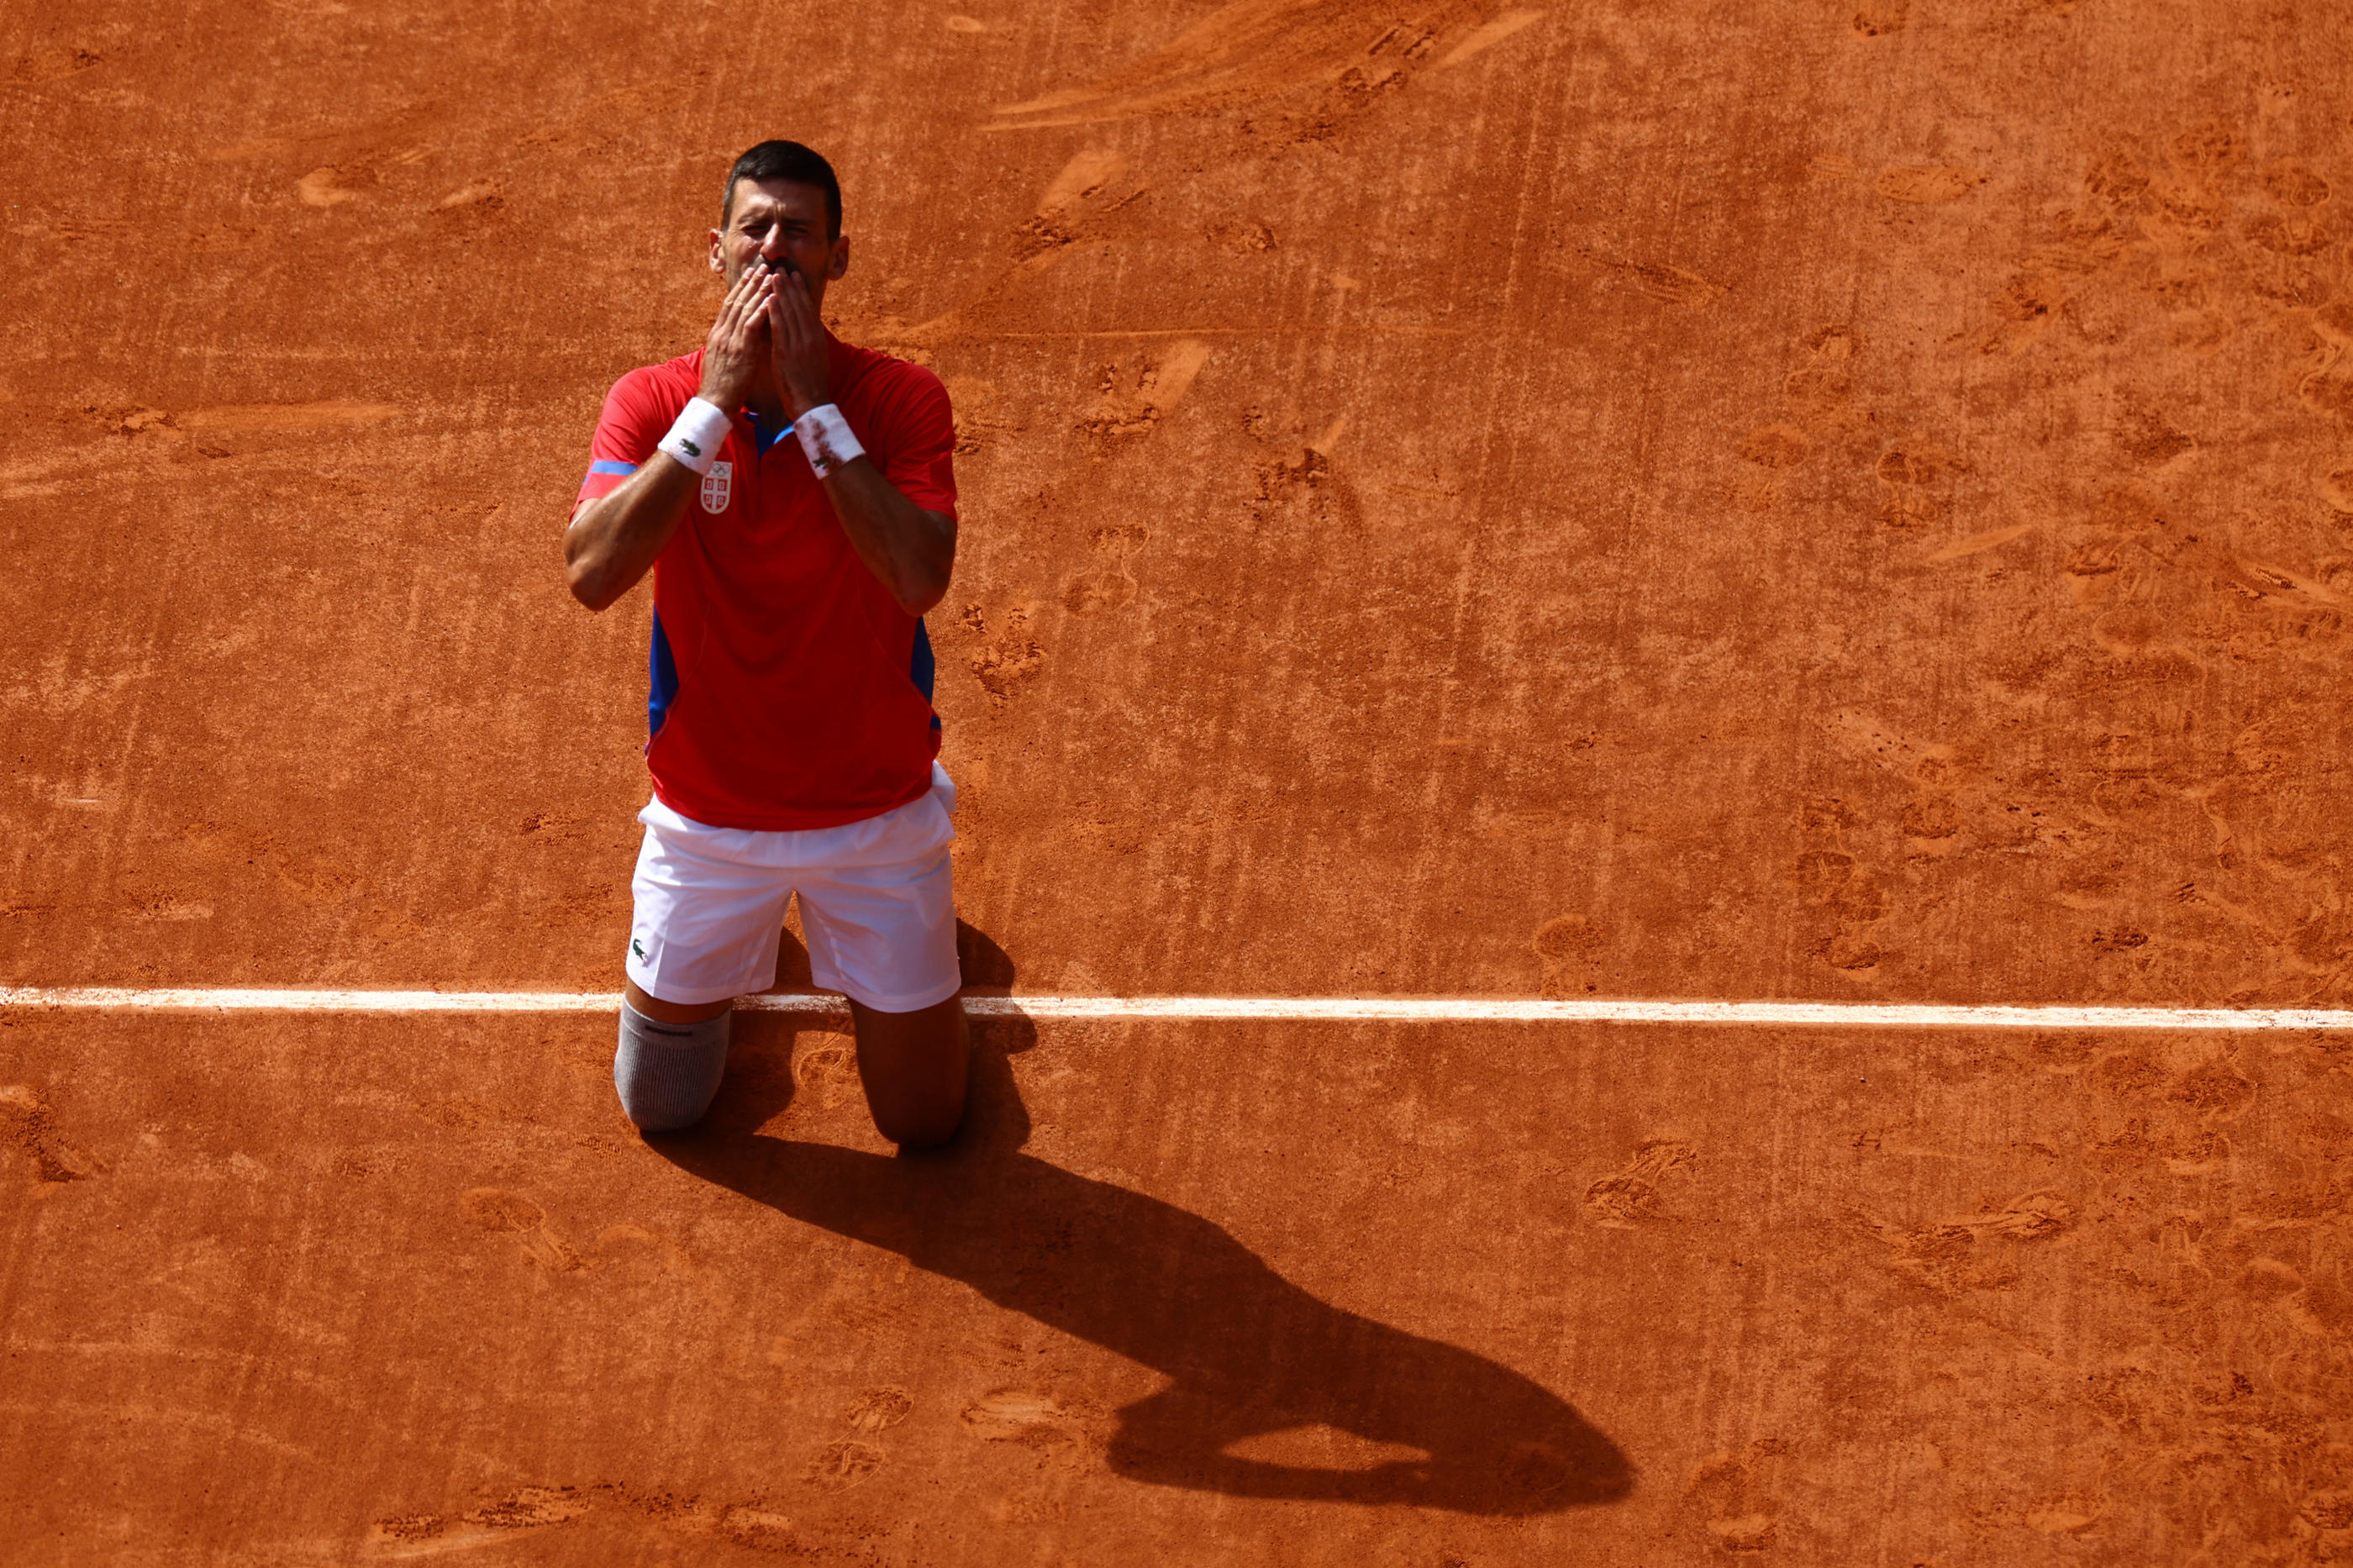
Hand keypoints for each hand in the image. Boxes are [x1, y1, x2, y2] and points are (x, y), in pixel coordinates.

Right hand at [696, 265, 775, 409]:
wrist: (715, 403)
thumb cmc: (721, 386)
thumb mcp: (722, 360)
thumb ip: (729, 344)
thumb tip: (739, 334)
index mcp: (717, 335)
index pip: (729, 305)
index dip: (740, 288)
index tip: (750, 274)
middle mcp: (722, 333)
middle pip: (736, 301)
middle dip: (750, 282)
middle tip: (762, 266)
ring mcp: (730, 340)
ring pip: (744, 308)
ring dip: (758, 290)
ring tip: (770, 275)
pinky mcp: (740, 350)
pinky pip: (751, 325)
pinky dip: (762, 309)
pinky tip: (771, 298)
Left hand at [767, 263, 832, 419]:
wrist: (812, 406)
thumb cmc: (812, 387)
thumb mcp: (816, 361)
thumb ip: (810, 344)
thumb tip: (806, 331)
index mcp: (817, 339)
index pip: (808, 309)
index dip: (801, 291)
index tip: (794, 276)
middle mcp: (810, 339)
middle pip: (800, 306)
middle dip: (790, 286)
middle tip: (781, 269)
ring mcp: (799, 345)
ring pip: (790, 313)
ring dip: (781, 293)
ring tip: (773, 276)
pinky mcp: (787, 354)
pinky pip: (780, 329)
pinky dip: (775, 312)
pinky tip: (769, 298)